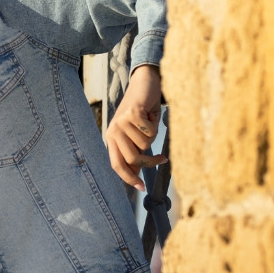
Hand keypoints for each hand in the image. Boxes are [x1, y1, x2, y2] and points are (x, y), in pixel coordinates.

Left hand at [104, 64, 165, 190]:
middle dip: (150, 161)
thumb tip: (136, 174)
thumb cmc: (142, 112)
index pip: (117, 165)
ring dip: (153, 136)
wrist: (144, 84)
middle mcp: (113, 131)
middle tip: (162, 158)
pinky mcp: (132, 114)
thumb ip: (134, 151)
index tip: (142, 188)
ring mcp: (121, 122)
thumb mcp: (136, 134)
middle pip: (133, 159)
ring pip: (145, 144)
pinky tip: (150, 114)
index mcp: (111, 138)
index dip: (129, 178)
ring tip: (149, 123)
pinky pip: (151, 132)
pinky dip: (156, 125)